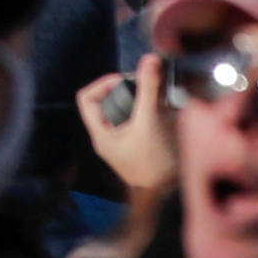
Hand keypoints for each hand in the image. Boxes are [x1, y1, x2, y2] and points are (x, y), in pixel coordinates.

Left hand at [83, 48, 177, 197]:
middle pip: (109, 102)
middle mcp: (110, 138)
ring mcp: (125, 144)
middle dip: (128, 90)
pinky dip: (153, 113)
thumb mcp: (149, 122)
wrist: (170, 199)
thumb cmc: (154, 163)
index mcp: (101, 133)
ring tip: (161, 97)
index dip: (104, 83)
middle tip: (148, 87)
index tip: (127, 81)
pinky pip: (141, 123)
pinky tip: (169, 111)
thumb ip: (149, 90)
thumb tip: (150, 59)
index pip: (87, 98)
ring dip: (143, 101)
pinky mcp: (142, 147)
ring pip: (127, 112)